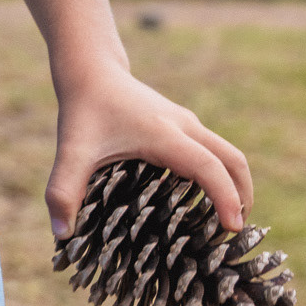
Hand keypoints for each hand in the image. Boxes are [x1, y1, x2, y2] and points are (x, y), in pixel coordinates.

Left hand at [45, 57, 252, 238]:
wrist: (91, 71)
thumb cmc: (84, 110)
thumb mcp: (72, 151)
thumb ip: (63, 190)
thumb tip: (62, 234)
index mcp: (165, 134)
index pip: (208, 167)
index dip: (225, 197)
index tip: (232, 229)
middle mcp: (184, 127)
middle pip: (233, 159)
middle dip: (243, 195)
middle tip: (237, 233)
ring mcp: (186, 124)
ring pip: (228, 153)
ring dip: (235, 184)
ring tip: (227, 222)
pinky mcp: (182, 125)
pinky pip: (214, 151)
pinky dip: (222, 174)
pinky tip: (205, 199)